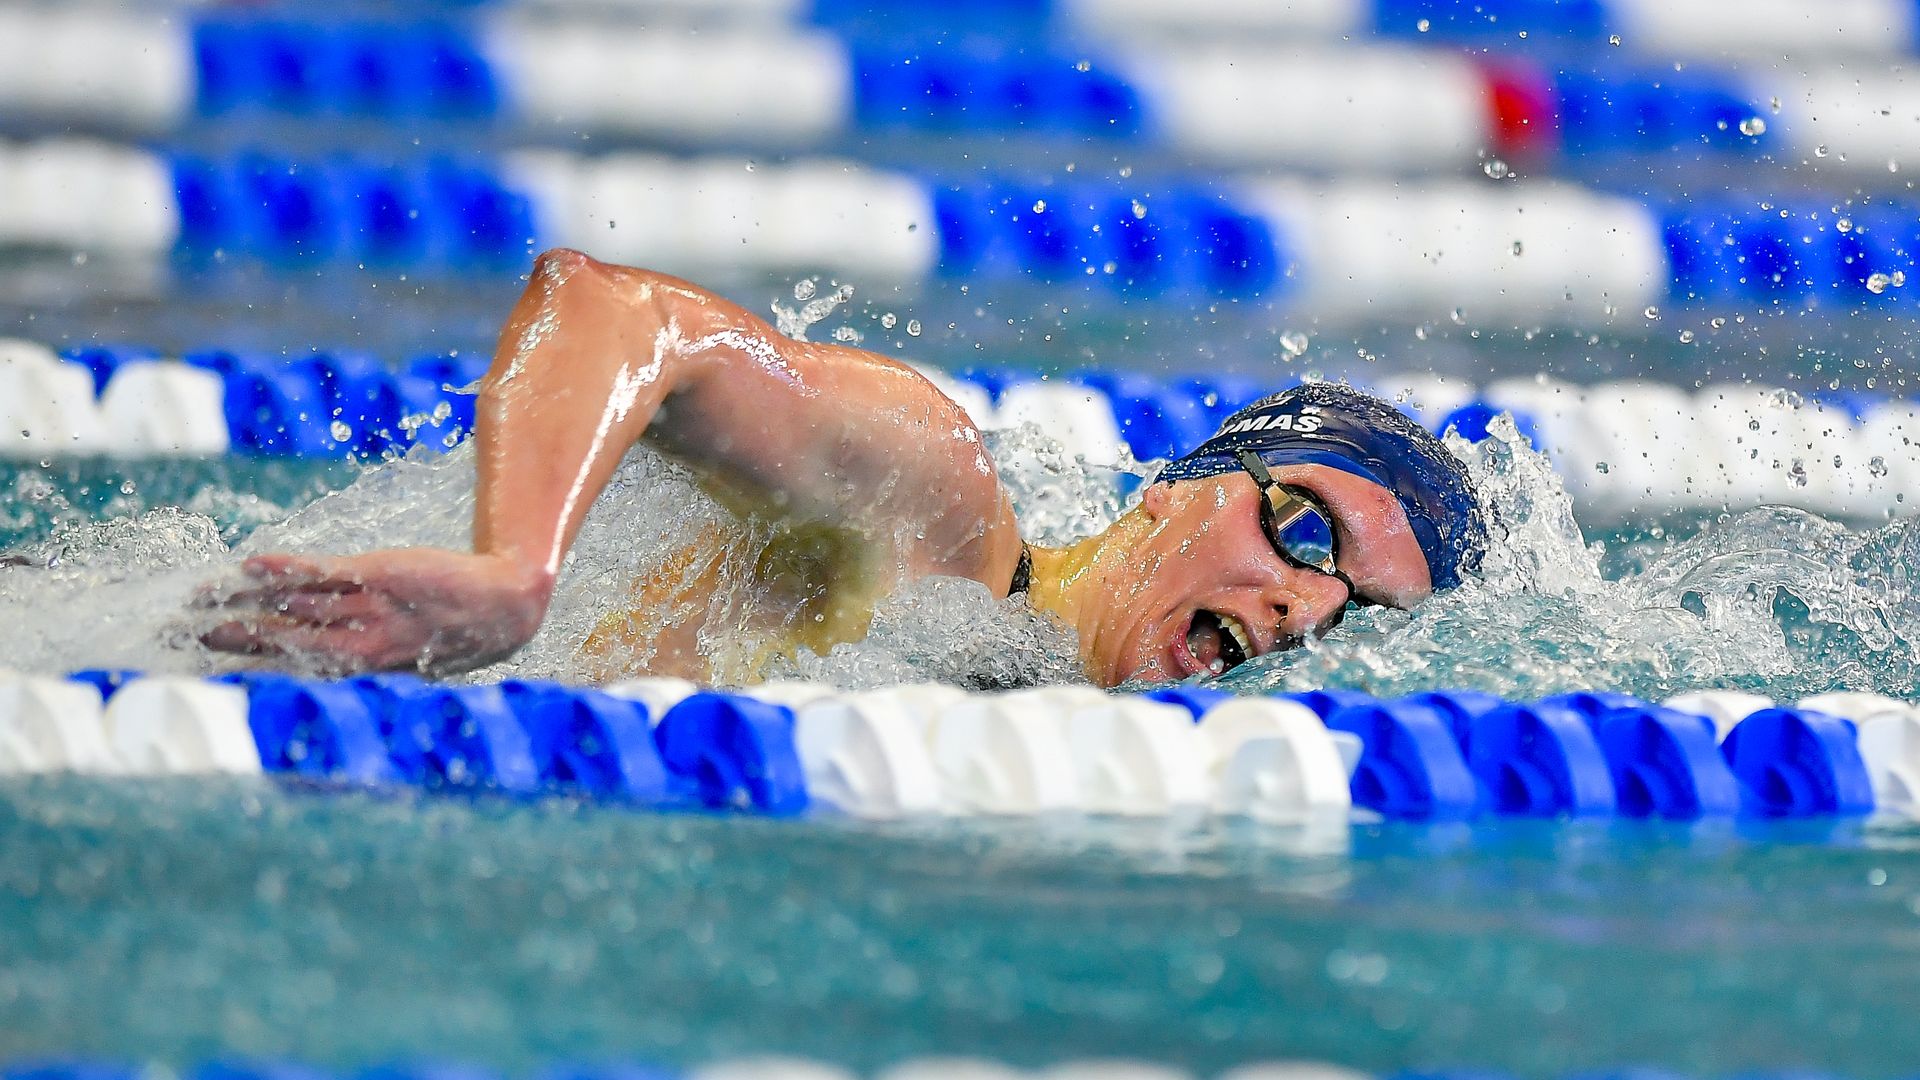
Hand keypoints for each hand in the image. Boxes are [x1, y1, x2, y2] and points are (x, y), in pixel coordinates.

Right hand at [198, 548, 550, 676]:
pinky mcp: (380, 576)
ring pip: (297, 607)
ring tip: (201, 597)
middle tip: (184, 632)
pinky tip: (253, 565)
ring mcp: (368, 610)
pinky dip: (290, 570)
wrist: (502, 606)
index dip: (249, 663)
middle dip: (234, 636)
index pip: (293, 665)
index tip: (206, 663)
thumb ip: (362, 656)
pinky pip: (328, 574)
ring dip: (247, 602)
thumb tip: (319, 662)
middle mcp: (358, 643)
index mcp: (360, 667)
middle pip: (284, 639)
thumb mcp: (404, 653)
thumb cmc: (452, 629)